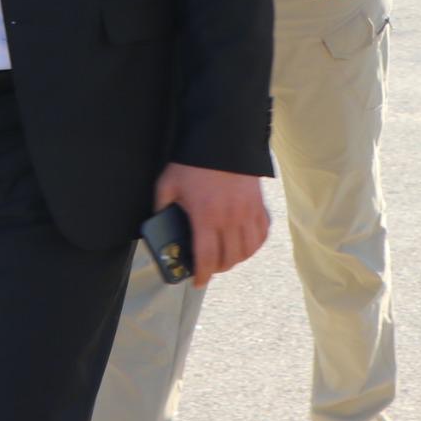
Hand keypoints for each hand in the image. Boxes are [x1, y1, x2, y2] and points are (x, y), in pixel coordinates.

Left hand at [151, 162, 268, 287]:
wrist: (222, 139)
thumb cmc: (193, 162)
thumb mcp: (168, 184)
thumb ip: (161, 207)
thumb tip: (158, 223)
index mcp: (206, 216)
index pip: (206, 257)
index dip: (201, 274)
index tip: (197, 282)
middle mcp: (230, 218)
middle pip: (229, 258)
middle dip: (217, 269)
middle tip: (208, 268)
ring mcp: (248, 212)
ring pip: (248, 250)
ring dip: (237, 259)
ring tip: (226, 258)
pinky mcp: (259, 205)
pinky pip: (262, 234)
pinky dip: (254, 244)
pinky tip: (245, 243)